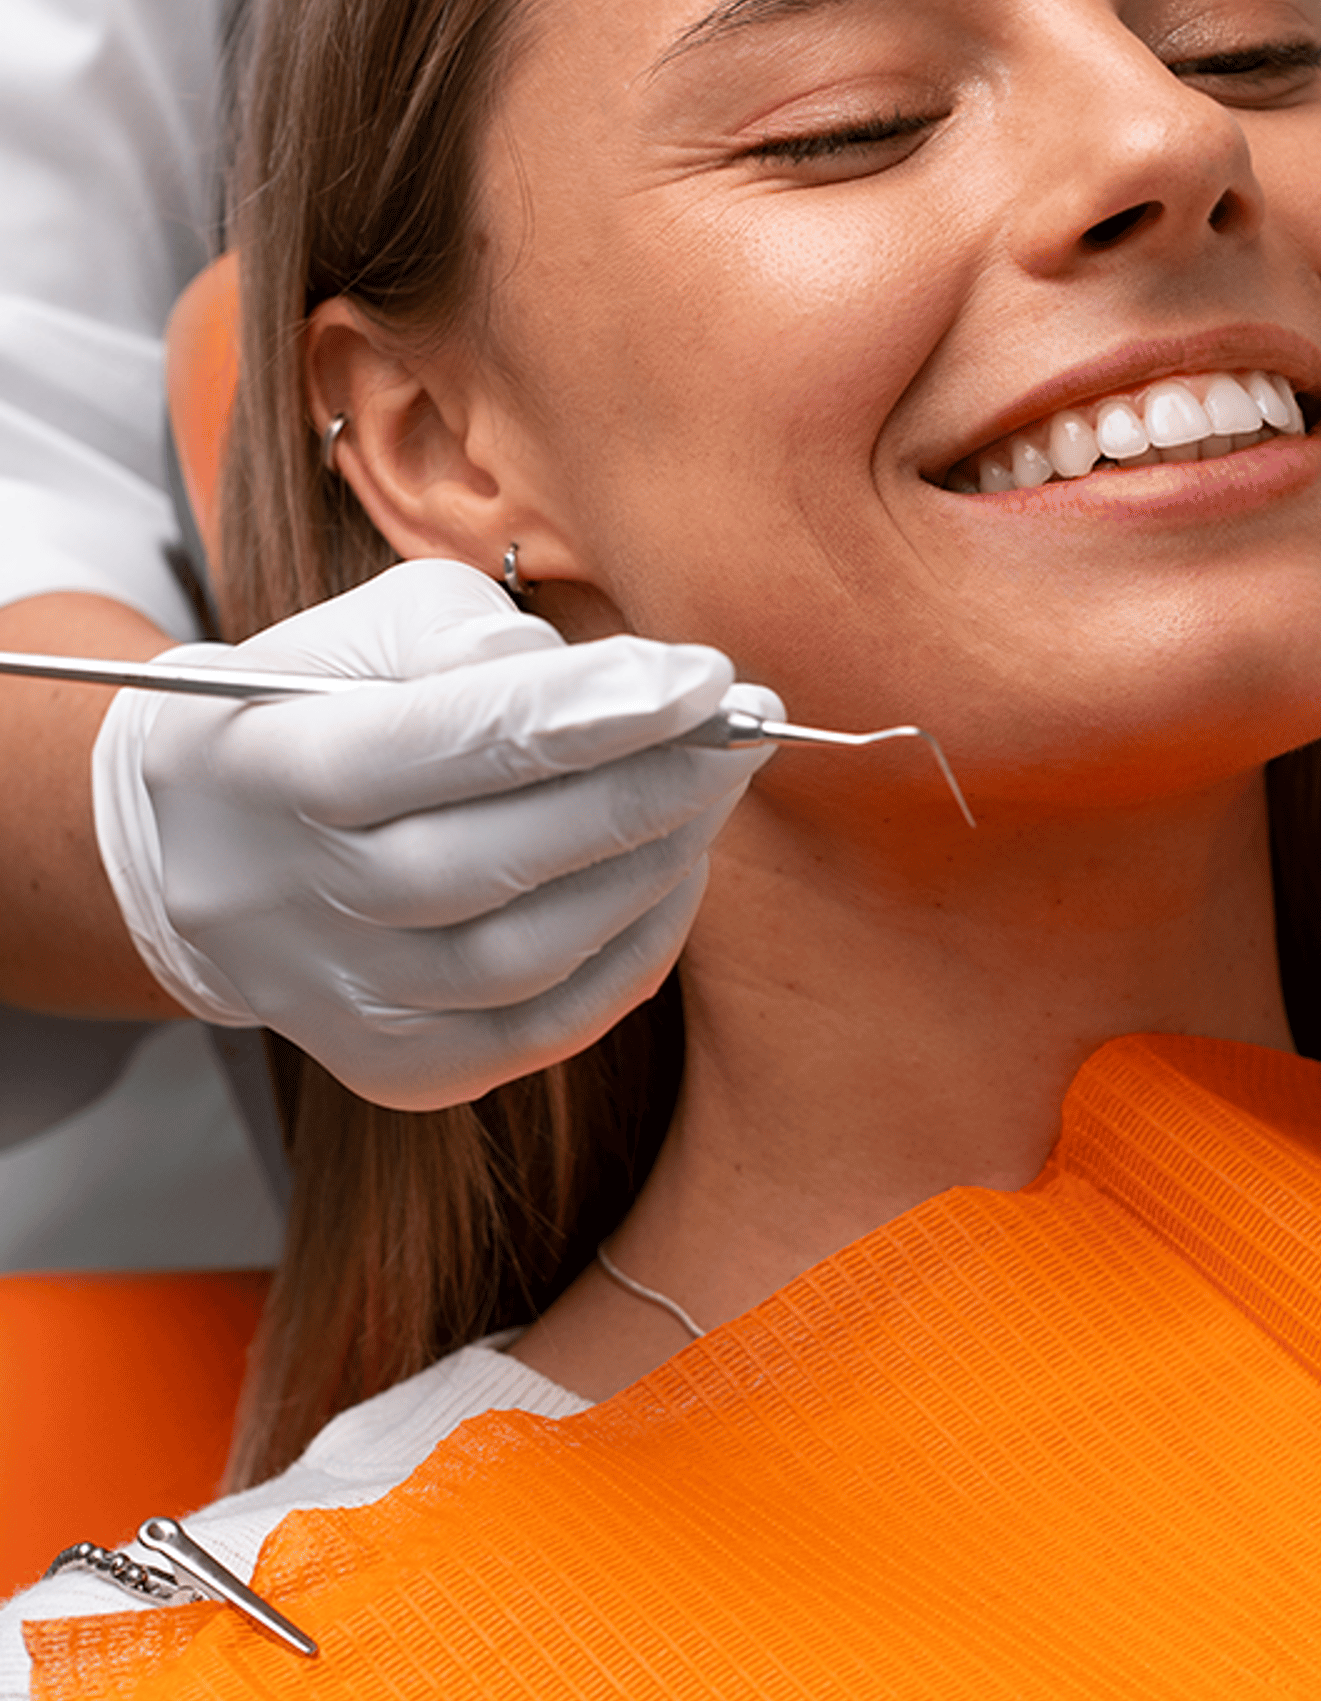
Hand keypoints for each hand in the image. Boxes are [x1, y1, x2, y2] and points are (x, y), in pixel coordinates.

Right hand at [91, 559, 780, 1107]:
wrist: (202, 853)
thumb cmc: (313, 710)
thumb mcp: (364, 632)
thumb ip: (478, 636)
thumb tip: (622, 690)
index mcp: (273, 766)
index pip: (455, 740)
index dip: (598, 710)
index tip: (707, 678)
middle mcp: (295, 902)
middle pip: (504, 858)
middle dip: (648, 788)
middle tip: (738, 733)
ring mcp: (347, 1002)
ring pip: (536, 954)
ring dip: (653, 868)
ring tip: (711, 793)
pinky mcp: (399, 1069)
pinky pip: (548, 1026)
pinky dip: (634, 952)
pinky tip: (674, 876)